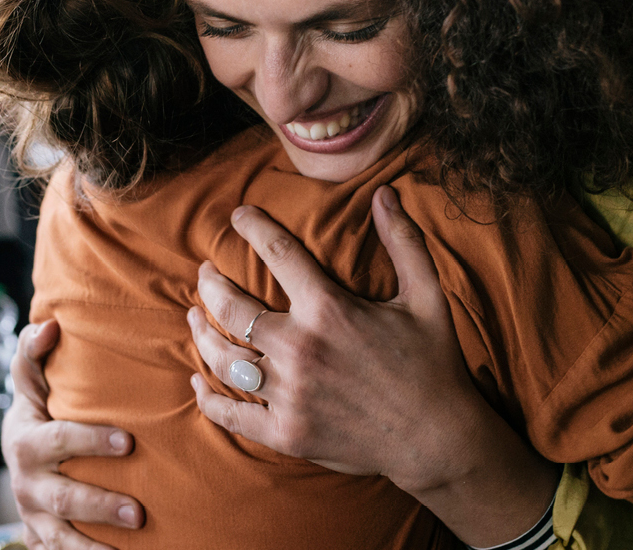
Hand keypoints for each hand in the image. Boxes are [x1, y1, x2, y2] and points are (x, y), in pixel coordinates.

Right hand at [1, 320, 143, 549]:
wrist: (18, 460)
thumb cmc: (36, 416)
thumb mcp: (30, 386)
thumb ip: (34, 355)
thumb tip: (49, 325)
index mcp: (27, 442)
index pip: (60, 441)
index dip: (91, 441)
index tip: (128, 442)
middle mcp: (28, 483)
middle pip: (65, 497)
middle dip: (100, 504)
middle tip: (138, 511)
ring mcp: (35, 515)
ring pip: (63, 536)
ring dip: (94, 544)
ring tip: (133, 540)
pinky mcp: (42, 539)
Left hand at [188, 186, 499, 490]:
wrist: (438, 440)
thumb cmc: (433, 364)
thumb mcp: (426, 296)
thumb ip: (404, 241)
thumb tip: (384, 193)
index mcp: (329, 309)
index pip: (277, 253)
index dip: (252, 227)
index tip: (237, 216)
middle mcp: (299, 349)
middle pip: (232, 307)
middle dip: (211, 283)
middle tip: (204, 272)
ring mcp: (288, 394)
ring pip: (223, 358)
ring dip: (201, 333)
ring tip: (194, 316)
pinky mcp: (285, 433)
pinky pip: (231, 413)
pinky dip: (207, 397)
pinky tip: (198, 380)